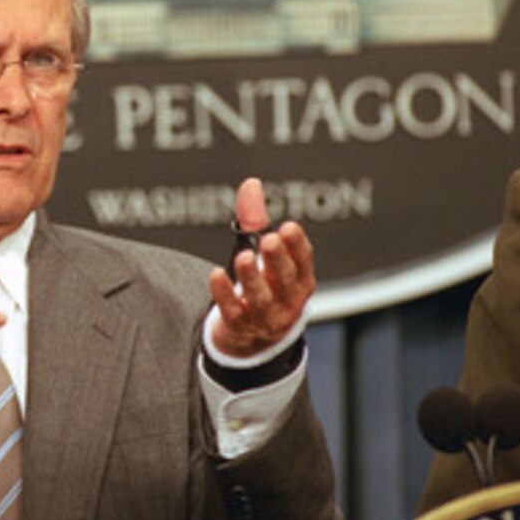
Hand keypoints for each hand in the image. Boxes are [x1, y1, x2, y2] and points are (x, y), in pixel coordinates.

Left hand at [207, 178, 314, 357]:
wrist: (255, 336)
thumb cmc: (265, 284)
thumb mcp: (264, 254)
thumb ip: (256, 219)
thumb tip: (250, 184)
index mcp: (301, 280)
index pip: (304, 262)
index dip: (297, 245)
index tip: (288, 227)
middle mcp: (288, 301)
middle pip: (286, 281)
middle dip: (278, 260)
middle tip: (269, 240)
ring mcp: (266, 318)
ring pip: (261, 299)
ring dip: (253, 278)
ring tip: (244, 257)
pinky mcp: (241, 326)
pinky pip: (233, 311)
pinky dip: (224, 294)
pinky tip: (215, 275)